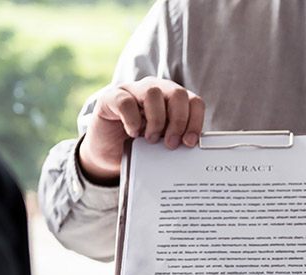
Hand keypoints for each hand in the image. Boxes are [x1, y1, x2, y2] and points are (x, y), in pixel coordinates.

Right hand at [78, 77, 204, 183]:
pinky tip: (132, 133)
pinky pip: (126, 102)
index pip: (193, 101)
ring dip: (156, 120)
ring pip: (153, 92)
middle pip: (177, 93)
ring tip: (151, 139)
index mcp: (172, 100)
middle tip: (171, 143)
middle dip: (179, 121)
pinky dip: (132, 120)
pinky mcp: (110, 97)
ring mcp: (132, 90)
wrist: (109, 153)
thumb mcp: (163, 143)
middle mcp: (154, 90)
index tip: (189, 141)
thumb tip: (191, 144)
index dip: (195, 121)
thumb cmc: (139, 146)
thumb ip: (178, 138)